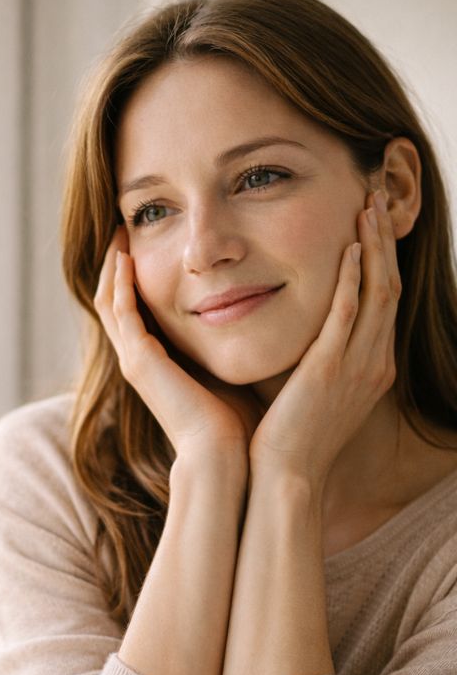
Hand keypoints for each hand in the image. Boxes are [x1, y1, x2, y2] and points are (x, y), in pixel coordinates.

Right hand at [94, 226, 256, 463]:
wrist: (225, 456)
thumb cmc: (235, 422)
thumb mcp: (227, 370)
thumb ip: (227, 344)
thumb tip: (252, 316)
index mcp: (156, 362)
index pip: (133, 309)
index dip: (132, 276)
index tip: (142, 243)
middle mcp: (137, 359)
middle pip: (112, 301)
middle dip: (115, 264)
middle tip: (122, 229)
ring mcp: (134, 361)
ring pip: (109, 302)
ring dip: (112, 267)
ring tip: (119, 234)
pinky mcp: (139, 362)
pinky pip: (121, 313)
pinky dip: (120, 283)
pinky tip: (126, 257)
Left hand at [249, 191, 399, 487]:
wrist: (285, 475)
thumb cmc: (290, 435)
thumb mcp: (313, 391)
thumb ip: (315, 357)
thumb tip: (299, 328)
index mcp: (371, 368)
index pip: (384, 302)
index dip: (381, 260)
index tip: (371, 226)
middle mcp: (374, 363)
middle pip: (389, 287)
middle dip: (384, 241)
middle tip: (376, 199)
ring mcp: (357, 366)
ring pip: (377, 292)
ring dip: (374, 247)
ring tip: (367, 206)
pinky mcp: (330, 370)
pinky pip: (348, 314)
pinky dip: (353, 279)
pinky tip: (349, 248)